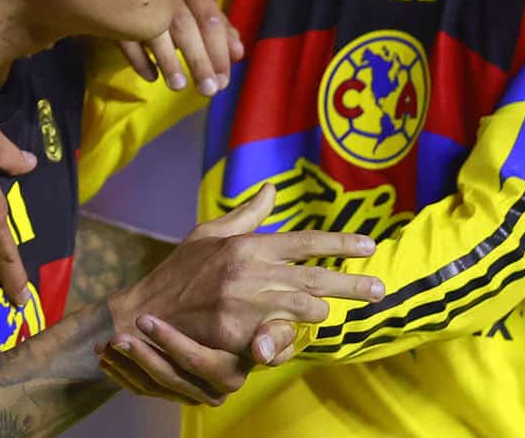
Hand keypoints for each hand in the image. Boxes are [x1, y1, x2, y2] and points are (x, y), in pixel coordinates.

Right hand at [99, 184, 381, 398]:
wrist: (145, 313)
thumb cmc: (179, 272)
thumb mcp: (209, 234)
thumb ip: (246, 214)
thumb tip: (273, 188)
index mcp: (246, 244)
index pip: (304, 240)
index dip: (340, 243)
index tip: (370, 245)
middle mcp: (250, 270)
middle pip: (314, 275)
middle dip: (351, 283)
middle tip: (379, 288)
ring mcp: (244, 303)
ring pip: (303, 307)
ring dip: (318, 311)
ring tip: (330, 311)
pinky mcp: (237, 333)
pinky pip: (279, 335)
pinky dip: (290, 335)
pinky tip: (294, 334)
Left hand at [100, 315, 298, 405]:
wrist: (229, 318)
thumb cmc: (247, 310)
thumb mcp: (271, 317)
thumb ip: (277, 332)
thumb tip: (263, 352)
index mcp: (232, 369)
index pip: (201, 362)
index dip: (173, 344)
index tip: (148, 321)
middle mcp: (212, 387)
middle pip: (173, 376)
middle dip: (144, 356)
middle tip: (120, 333)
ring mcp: (191, 391)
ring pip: (156, 384)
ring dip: (129, 364)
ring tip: (111, 340)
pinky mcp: (173, 391)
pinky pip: (144, 389)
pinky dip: (123, 373)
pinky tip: (108, 357)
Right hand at [118, 0, 242, 94]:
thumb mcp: (197, 2)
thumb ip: (219, 27)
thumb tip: (239, 54)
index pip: (210, 18)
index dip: (219, 51)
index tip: (224, 81)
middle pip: (185, 26)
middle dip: (198, 60)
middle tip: (209, 90)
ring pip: (155, 30)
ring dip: (167, 60)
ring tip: (179, 86)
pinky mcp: (114, 11)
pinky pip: (126, 37)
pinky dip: (138, 58)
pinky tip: (151, 77)